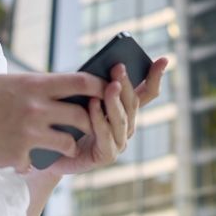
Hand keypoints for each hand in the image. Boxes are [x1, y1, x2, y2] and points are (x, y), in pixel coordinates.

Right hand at [0, 73, 105, 171]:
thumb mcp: (7, 83)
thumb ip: (35, 86)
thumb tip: (60, 86)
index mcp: (33, 84)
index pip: (80, 81)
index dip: (98, 86)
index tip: (104, 91)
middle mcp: (35, 107)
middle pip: (82, 115)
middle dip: (90, 122)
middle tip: (88, 127)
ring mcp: (28, 132)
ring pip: (69, 142)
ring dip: (69, 146)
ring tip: (63, 147)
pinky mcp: (18, 154)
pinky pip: (41, 160)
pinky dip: (36, 161)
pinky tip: (24, 158)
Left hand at [43, 57, 169, 176]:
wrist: (51, 152)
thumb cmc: (67, 120)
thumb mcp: (83, 97)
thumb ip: (96, 85)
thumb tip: (105, 63)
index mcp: (126, 111)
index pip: (147, 93)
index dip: (155, 77)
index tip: (163, 59)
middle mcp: (126, 127)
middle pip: (133, 103)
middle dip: (126, 84)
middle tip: (118, 67)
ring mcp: (118, 143)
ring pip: (121, 119)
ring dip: (115, 101)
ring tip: (110, 85)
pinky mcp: (106, 156)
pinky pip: (105, 136)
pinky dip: (100, 119)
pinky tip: (93, 105)